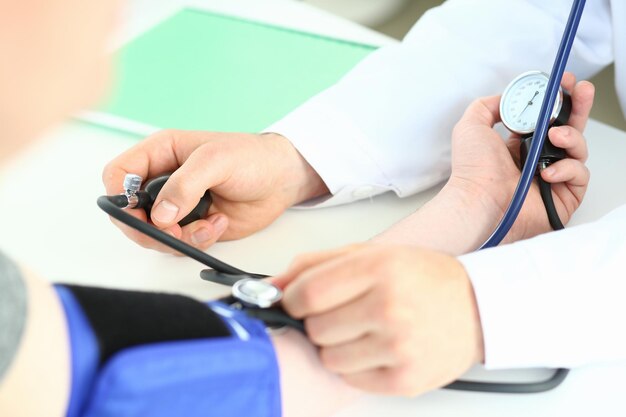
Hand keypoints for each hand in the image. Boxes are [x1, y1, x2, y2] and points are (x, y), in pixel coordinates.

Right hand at [103, 131, 327, 251]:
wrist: (281, 179)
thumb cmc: (251, 157)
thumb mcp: (216, 160)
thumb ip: (184, 185)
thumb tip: (160, 215)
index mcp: (160, 154)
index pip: (118, 175)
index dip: (118, 195)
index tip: (135, 211)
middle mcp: (163, 182)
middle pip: (129, 213)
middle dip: (147, 227)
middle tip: (172, 230)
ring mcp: (177, 206)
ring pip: (153, 234)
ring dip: (177, 237)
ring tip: (208, 224)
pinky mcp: (193, 226)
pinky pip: (179, 243)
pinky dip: (196, 241)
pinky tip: (218, 224)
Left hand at [273, 244, 482, 395]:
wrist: (478, 308)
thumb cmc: (423, 278)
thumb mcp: (371, 254)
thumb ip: (316, 264)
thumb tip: (270, 285)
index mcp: (379, 269)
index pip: (307, 293)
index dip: (293, 299)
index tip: (300, 300)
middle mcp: (389, 308)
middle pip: (314, 328)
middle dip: (318, 322)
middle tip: (344, 313)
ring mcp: (399, 347)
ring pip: (329, 358)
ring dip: (337, 346)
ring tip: (364, 330)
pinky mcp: (405, 380)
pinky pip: (351, 380)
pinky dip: (356, 366)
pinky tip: (378, 348)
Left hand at [448, 72, 593, 241]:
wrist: (479, 201)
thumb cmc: (472, 171)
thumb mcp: (471, 126)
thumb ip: (487, 106)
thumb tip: (507, 98)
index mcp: (518, 145)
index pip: (546, 119)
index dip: (557, 100)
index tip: (563, 83)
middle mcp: (538, 160)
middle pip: (570, 128)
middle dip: (578, 106)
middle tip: (582, 90)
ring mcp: (552, 178)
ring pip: (578, 149)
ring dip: (571, 136)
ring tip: (554, 136)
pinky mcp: (563, 196)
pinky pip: (580, 174)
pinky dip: (567, 168)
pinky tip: (547, 172)